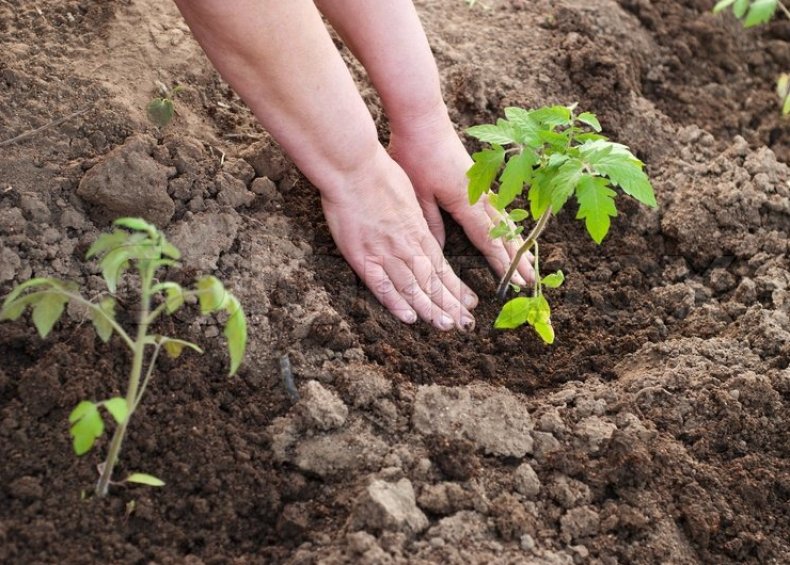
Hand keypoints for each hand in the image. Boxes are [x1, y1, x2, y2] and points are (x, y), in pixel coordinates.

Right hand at [320, 145, 478, 329]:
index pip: (442, 266)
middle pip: (432, 281)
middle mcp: (406, 245)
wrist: (353, 167)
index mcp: (418, 230)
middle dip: (450, 304)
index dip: (456, 287)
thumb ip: (417, 220)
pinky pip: (381, 285)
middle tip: (466, 324)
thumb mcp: (409, 195)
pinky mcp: (362, 256)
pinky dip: (396, 303)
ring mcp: (385, 252)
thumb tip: (424, 233)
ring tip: (447, 326)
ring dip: (431, 309)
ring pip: (413, 287)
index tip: (470, 302)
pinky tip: (410, 318)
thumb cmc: (379, 174)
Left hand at [389, 112, 534, 285]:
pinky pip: (498, 207)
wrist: (422, 118)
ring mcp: (481, 186)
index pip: (487, 239)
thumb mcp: (417, 193)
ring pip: (504, 220)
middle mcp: (479, 196)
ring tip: (528, 261)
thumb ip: (431, 223)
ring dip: (516, 242)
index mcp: (465, 202)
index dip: (501, 263)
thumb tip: (439, 252)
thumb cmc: (416, 153)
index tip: (514, 282)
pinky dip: (507, 224)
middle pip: (503, 233)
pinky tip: (511, 230)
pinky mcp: (478, 178)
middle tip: (531, 281)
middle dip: (517, 258)